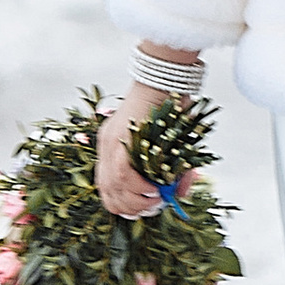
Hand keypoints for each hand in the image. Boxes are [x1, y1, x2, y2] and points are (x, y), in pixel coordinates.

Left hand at [95, 83, 171, 217]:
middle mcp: (106, 146)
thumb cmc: (170, 104)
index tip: (144, 209)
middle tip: (153, 209)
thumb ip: (172, 167)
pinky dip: (137, 188)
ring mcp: (109, 143)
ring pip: (113, 188)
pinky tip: (154, 190)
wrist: (164, 75)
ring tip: (156, 201)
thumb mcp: (169, 141)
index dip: (124, 204)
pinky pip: (122, 175)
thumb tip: (177, 194)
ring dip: (136, 201)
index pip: (108, 187)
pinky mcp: (118, 139)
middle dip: (130, 208)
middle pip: (107, 192)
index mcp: (113, 147)